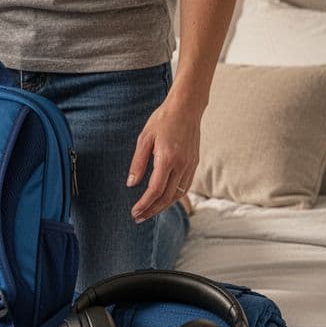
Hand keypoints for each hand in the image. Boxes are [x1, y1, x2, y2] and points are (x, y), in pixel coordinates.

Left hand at [127, 93, 203, 222]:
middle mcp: (182, 165)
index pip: (155, 190)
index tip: (134, 212)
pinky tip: (164, 200)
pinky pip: (185, 187)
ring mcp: (190, 165)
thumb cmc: (162, 120)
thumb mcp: (144, 139)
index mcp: (167, 158)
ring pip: (178, 195)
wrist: (187, 108)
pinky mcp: (194, 163)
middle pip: (167, 197)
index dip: (144, 204)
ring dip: (163, 207)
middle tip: (138, 218)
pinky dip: (174, 197)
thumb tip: (131, 184)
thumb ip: (138, 163)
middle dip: (152, 210)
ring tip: (149, 212)